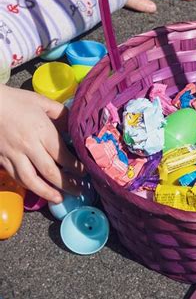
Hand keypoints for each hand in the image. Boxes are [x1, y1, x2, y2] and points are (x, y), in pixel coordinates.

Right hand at [0, 85, 85, 202]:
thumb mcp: (43, 102)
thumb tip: (73, 125)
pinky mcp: (2, 159)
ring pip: (31, 179)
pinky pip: (17, 176)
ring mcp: (13, 154)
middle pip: (50, 171)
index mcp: (42, 131)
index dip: (75, 166)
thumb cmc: (16, 101)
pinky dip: (29, 186)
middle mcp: (29, 146)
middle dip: (67, 183)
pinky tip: (38, 189)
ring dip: (47, 192)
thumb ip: (60, 114)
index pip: (62, 155)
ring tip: (59, 198)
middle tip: (79, 190)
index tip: (85, 172)